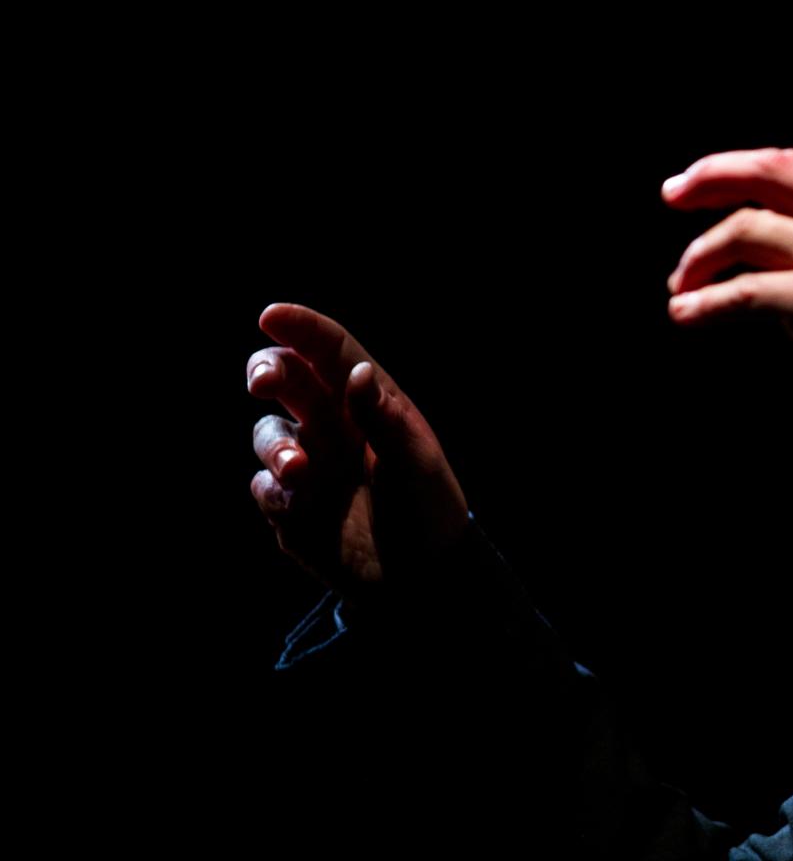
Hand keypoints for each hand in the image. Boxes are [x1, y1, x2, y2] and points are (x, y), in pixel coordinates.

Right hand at [247, 303, 468, 604]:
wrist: (419, 577)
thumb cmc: (428, 509)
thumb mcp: (416, 462)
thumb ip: (384, 418)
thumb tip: (357, 373)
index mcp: (370, 404)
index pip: (332, 353)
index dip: (302, 329)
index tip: (271, 315)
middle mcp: (334, 425)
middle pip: (286, 380)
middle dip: (267, 371)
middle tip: (263, 383)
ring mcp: (310, 463)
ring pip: (268, 434)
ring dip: (274, 446)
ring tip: (299, 471)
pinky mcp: (290, 504)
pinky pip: (263, 487)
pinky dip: (272, 490)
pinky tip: (298, 504)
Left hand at [663, 148, 792, 423]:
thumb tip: (748, 251)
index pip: (789, 163)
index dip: (735, 166)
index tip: (695, 183)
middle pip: (764, 173)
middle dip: (708, 179)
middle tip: (671, 197)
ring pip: (741, 232)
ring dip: (698, 260)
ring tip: (681, 290)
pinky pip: (742, 293)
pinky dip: (704, 304)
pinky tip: (685, 315)